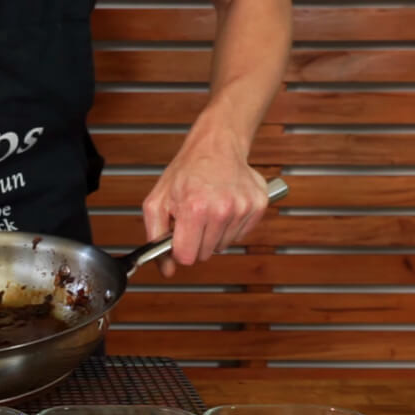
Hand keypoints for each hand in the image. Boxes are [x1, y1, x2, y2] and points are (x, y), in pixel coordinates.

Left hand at [142, 130, 268, 277]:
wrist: (216, 146)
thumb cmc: (186, 172)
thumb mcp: (157, 201)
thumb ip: (155, 237)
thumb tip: (166, 269)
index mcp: (195, 208)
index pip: (187, 257)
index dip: (179, 250)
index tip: (179, 238)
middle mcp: (222, 209)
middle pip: (205, 254)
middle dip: (195, 241)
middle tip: (193, 218)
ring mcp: (243, 208)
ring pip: (223, 246)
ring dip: (213, 234)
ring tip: (209, 210)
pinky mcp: (258, 206)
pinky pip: (239, 236)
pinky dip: (229, 227)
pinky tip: (224, 208)